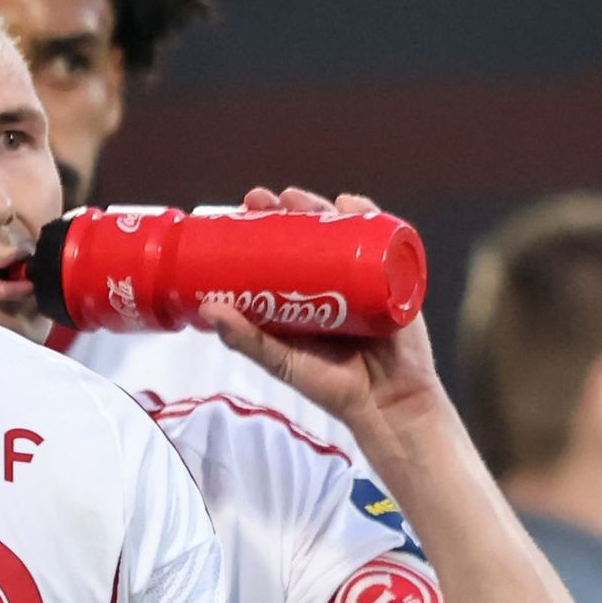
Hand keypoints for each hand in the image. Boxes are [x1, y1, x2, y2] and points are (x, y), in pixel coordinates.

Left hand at [199, 187, 453, 441]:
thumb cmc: (332, 386)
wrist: (386, 403)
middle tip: (263, 199)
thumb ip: (247, 338)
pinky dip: (371, 217)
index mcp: (303, 294)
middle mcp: (332, 279)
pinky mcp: (393, 278)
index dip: (263, 227)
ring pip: (343, 231)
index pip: (281, 249)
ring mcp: (363, 276)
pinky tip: (352, 203)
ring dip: (322, 206)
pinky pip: (384, 241)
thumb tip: (208, 307)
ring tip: (300, 199)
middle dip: (288, 209)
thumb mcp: (281, 360)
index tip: (241, 210)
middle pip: (312, 232)